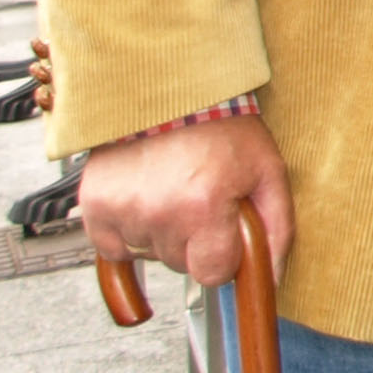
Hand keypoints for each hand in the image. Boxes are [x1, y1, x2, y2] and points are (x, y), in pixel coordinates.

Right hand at [79, 117, 293, 289]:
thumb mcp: (267, 171)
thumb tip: (272, 278)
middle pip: (181, 265)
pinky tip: (148, 200)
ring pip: (150, 254)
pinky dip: (131, 231)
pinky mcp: (95, 206)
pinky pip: (115, 247)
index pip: (214, 274)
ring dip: (164, 233)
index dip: (224, 255)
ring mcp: (122, 210)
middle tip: (201, 199)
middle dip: (196, 241)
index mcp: (203, 207)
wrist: (171, 93)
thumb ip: (277, 229)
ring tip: (174, 190)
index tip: (225, 231)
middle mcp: (158, 213)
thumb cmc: (222, 128)